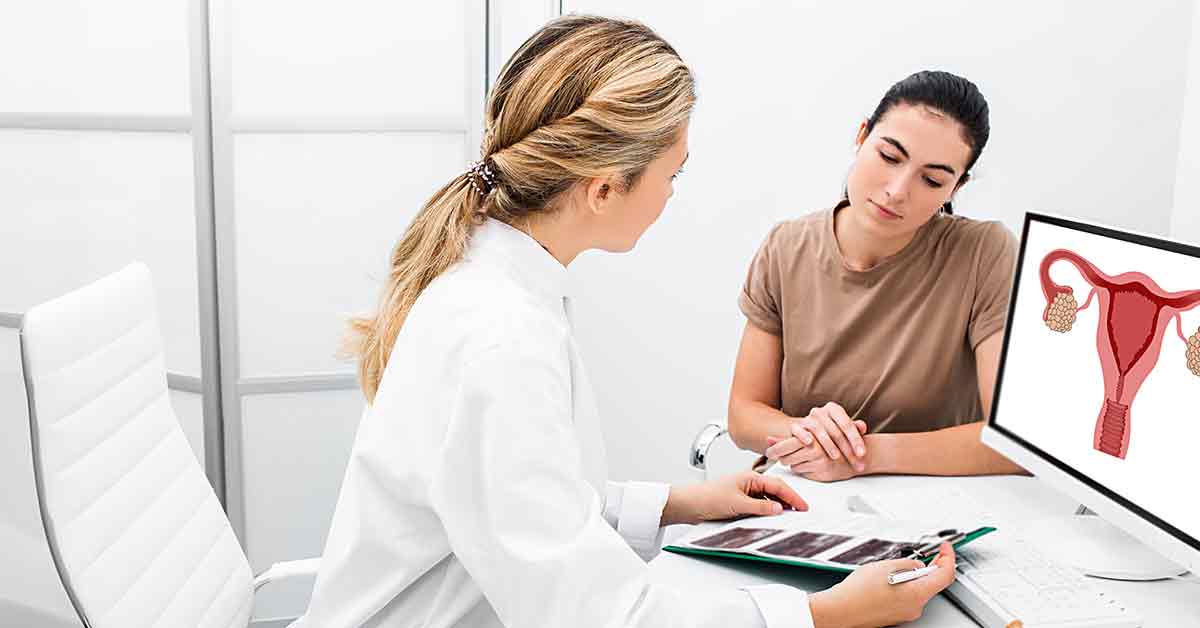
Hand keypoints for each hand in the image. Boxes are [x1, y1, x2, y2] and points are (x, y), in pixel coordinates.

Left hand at [661, 470, 808, 525]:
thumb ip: (760, 506)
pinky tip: (772, 518)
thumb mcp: (737, 504)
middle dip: (789, 500)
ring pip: (768, 499)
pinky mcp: (740, 503)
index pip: (777, 485)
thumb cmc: (708, 498)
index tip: (803, 506)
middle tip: (802, 512)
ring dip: (779, 506)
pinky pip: (760, 506)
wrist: (690, 505)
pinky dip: (768, 511)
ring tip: (791, 517)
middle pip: (775, 491)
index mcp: (750, 477)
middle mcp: (749, 483)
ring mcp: (745, 493)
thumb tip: (778, 508)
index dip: (792, 496)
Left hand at [768, 433, 863, 481]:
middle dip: (781, 458)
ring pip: (793, 465)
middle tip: (779, 456)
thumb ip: (786, 438)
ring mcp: (818, 462)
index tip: (769, 452)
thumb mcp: (808, 435)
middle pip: (786, 457)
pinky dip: (802, 469)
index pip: (785, 444)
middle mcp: (814, 448)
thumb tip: (767, 439)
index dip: (775, 450)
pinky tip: (808, 464)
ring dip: (792, 463)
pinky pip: (802, 472)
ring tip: (799, 457)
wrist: (855, 454)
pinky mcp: (821, 473)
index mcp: (811, 436)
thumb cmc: (831, 442)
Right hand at [796, 402, 868, 468]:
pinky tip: (810, 443)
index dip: (856, 440)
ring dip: (828, 445)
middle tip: (855, 463)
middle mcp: (820, 411)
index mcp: (833, 409)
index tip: (862, 454)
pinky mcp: (796, 427)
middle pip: (835, 431)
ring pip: (819, 431)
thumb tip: (862, 426)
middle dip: (846, 449)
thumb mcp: (843, 430)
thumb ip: (854, 428)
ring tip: (836, 457)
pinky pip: (798, 431)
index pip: (847, 424)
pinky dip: (803, 435)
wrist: (807, 432)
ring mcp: (807, 419)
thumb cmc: (830, 432)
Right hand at [809, 542, 956, 627]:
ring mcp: (906, 613)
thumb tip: (916, 564)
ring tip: (900, 565)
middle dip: (933, 566)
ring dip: (916, 575)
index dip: (948, 557)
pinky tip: (890, 578)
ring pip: (920, 590)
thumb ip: (907, 563)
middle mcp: (915, 607)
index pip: (945, 574)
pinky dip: (905, 585)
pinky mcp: (896, 615)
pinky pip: (907, 597)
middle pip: (934, 583)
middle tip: (931, 553)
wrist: (840, 610)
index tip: (945, 548)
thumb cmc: (858, 592)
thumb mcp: (885, 566)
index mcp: (917, 594)